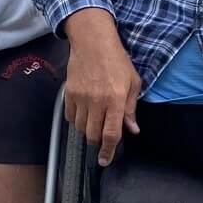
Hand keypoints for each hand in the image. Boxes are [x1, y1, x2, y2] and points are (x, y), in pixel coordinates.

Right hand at [62, 7, 141, 165]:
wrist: (92, 42)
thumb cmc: (117, 60)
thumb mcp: (133, 82)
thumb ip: (131, 108)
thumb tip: (132, 129)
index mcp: (116, 100)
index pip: (111, 133)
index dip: (108, 151)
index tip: (106, 161)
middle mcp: (97, 101)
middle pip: (93, 135)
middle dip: (98, 143)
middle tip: (102, 141)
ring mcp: (81, 98)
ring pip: (80, 128)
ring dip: (87, 132)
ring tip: (94, 124)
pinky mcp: (69, 93)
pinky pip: (70, 117)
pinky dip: (76, 121)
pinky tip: (83, 116)